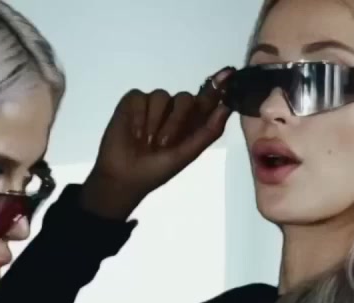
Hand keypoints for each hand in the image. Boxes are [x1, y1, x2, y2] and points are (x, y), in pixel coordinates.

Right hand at [81, 67, 237, 219]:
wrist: (125, 177)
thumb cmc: (158, 169)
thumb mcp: (188, 153)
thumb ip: (209, 131)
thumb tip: (227, 107)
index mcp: (191, 121)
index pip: (207, 98)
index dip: (218, 85)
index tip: (228, 74)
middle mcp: (173, 108)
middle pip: (185, 97)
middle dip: (176, 121)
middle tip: (164, 144)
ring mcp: (152, 103)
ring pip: (162, 96)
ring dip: (155, 123)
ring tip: (146, 142)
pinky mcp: (132, 101)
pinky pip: (141, 97)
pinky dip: (139, 117)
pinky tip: (135, 133)